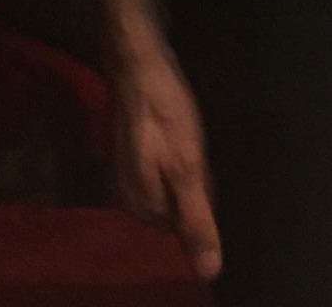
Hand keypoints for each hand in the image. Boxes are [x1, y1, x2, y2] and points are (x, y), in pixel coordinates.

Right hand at [108, 37, 221, 280]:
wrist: (137, 59)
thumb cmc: (165, 110)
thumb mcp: (189, 166)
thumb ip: (197, 220)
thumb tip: (209, 272)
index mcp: (139, 206)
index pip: (186, 224)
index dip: (204, 194)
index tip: (203, 163)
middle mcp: (124, 196)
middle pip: (177, 204)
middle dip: (193, 181)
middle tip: (194, 144)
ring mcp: (122, 171)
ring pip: (170, 183)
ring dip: (184, 164)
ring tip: (187, 132)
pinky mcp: (127, 149)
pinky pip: (159, 164)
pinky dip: (172, 150)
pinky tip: (176, 127)